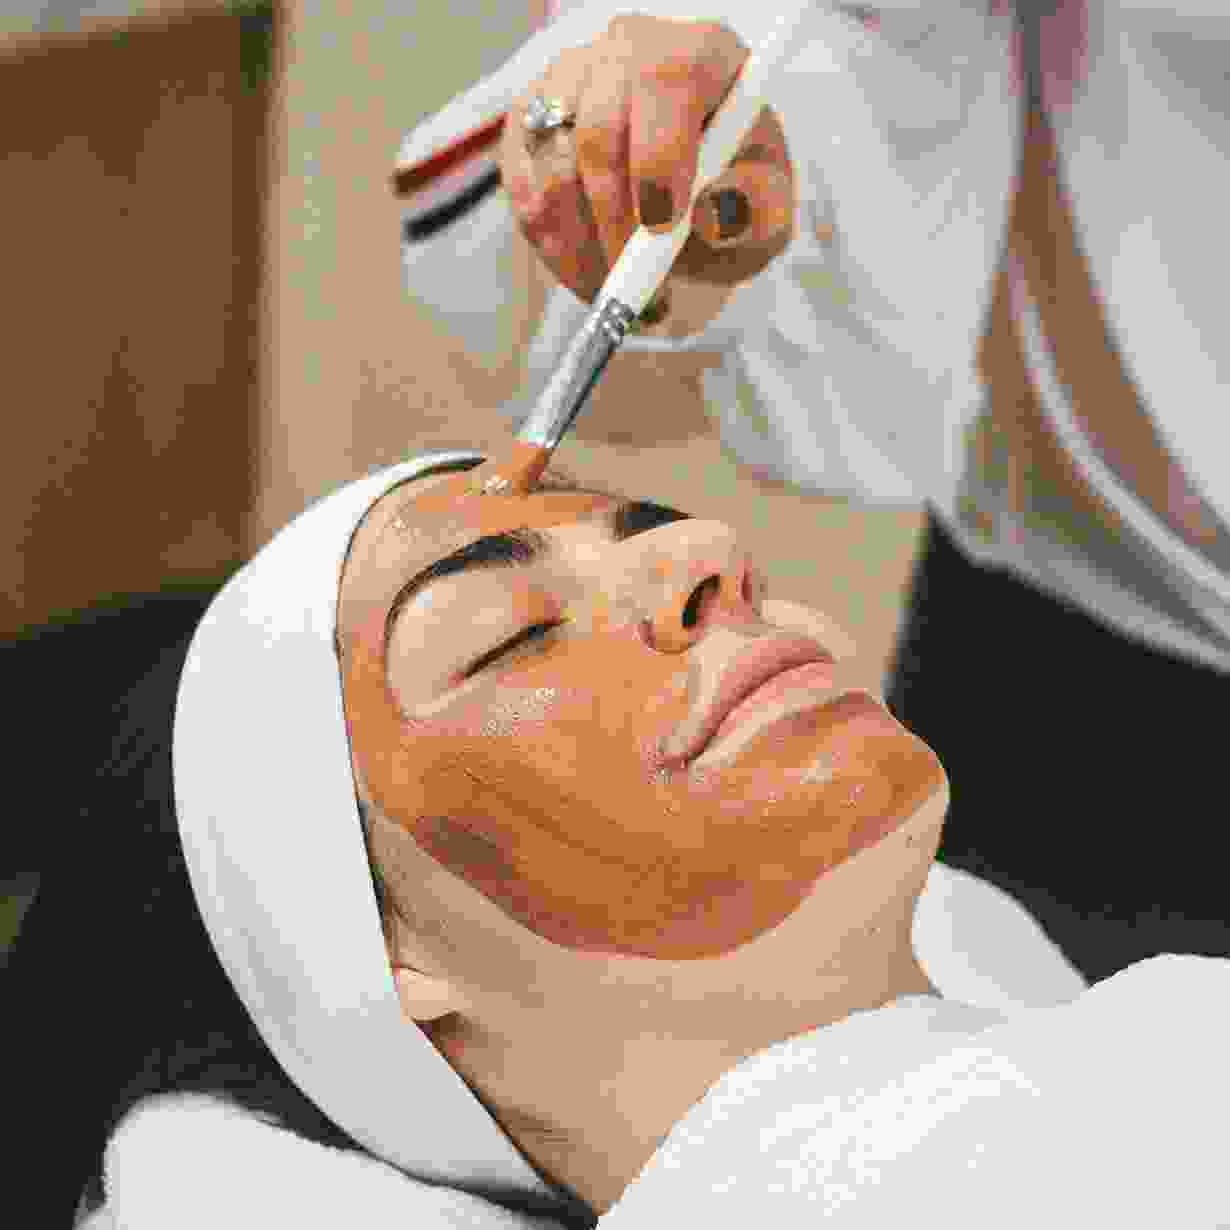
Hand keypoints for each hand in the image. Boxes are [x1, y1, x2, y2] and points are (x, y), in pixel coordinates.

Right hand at [500, 14, 795, 328]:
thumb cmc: (735, 192)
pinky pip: (524, 193)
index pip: (665, 81)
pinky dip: (555, 251)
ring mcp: (567, 83)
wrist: (696, 196)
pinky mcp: (527, 124)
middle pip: (597, 128)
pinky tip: (590, 278)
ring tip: (622, 294)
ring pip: (550, 166)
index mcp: (697, 53)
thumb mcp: (767, 206)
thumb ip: (755, 208)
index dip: (657, 157)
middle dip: (614, 223)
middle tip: (639, 288)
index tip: (661, 228)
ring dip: (582, 248)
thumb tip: (717, 214)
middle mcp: (625, 52)